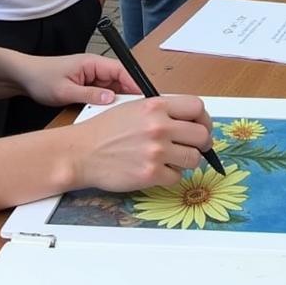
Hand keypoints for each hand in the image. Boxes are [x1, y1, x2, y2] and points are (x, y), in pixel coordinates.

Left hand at [18, 53, 141, 108]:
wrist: (24, 77)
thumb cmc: (42, 78)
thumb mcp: (64, 90)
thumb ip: (88, 95)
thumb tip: (111, 99)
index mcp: (93, 63)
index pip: (121, 70)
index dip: (135, 83)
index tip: (145, 97)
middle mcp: (96, 68)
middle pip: (121, 81)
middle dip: (130, 96)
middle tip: (139, 113)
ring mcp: (93, 78)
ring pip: (114, 89)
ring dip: (120, 102)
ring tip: (127, 119)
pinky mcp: (88, 87)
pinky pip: (104, 95)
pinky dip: (109, 105)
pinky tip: (111, 118)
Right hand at [70, 95, 214, 190]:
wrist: (82, 152)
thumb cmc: (104, 130)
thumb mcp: (134, 107)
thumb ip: (162, 111)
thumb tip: (188, 120)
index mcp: (156, 106)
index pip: (197, 107)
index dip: (203, 119)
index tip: (202, 126)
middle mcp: (159, 126)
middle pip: (202, 135)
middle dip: (201, 143)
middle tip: (195, 147)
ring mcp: (156, 151)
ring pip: (194, 158)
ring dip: (187, 160)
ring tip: (172, 159)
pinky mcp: (151, 174)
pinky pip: (177, 178)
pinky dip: (170, 176)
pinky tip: (157, 170)